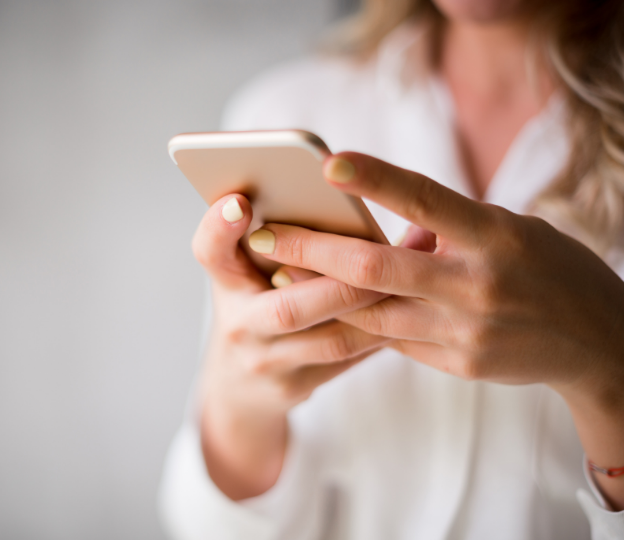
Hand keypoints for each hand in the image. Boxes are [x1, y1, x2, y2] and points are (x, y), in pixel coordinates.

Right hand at [193, 193, 389, 499]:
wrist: (238, 385)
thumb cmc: (254, 306)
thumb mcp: (248, 272)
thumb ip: (278, 240)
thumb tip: (342, 193)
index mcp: (224, 282)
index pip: (210, 252)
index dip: (219, 228)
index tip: (240, 202)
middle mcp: (238, 325)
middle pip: (289, 307)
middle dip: (344, 283)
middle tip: (387, 255)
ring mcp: (265, 363)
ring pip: (332, 340)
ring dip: (377, 310)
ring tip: (414, 279)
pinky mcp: (294, 388)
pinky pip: (347, 360)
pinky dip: (380, 334)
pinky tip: (410, 312)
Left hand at [248, 152, 623, 507]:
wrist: (596, 344)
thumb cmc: (551, 270)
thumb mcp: (511, 232)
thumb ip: (450, 229)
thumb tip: (394, 230)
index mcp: (497, 236)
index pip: (428, 200)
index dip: (377, 180)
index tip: (328, 162)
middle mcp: (477, 285)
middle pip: (376, 269)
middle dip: (311, 249)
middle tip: (262, 233)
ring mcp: (466, 332)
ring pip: (371, 312)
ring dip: (319, 292)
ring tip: (277, 271)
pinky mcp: (457, 364)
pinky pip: (394, 340)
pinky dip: (361, 320)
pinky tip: (330, 307)